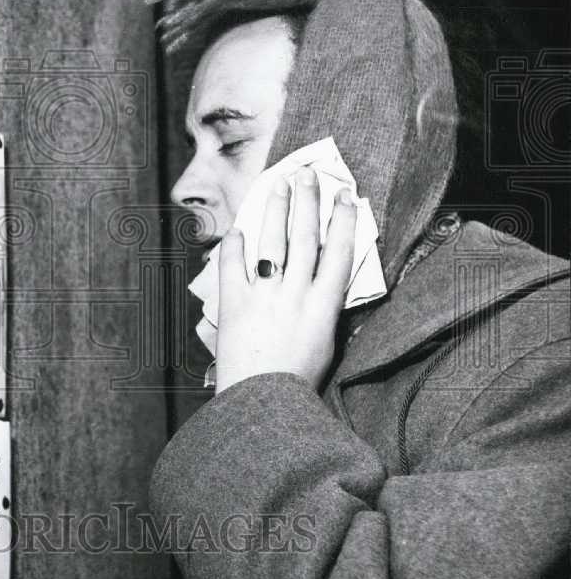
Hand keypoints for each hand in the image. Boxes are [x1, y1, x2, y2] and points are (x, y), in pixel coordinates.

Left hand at [215, 166, 357, 393]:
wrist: (262, 403)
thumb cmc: (297, 382)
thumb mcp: (326, 345)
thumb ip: (325, 311)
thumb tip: (325, 282)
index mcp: (324, 306)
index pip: (339, 252)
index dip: (342, 220)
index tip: (345, 195)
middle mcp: (296, 294)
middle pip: (305, 237)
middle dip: (308, 202)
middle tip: (308, 174)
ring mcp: (264, 296)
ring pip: (273, 242)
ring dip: (276, 210)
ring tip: (280, 185)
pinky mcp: (234, 303)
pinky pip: (233, 265)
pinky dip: (234, 245)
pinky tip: (237, 228)